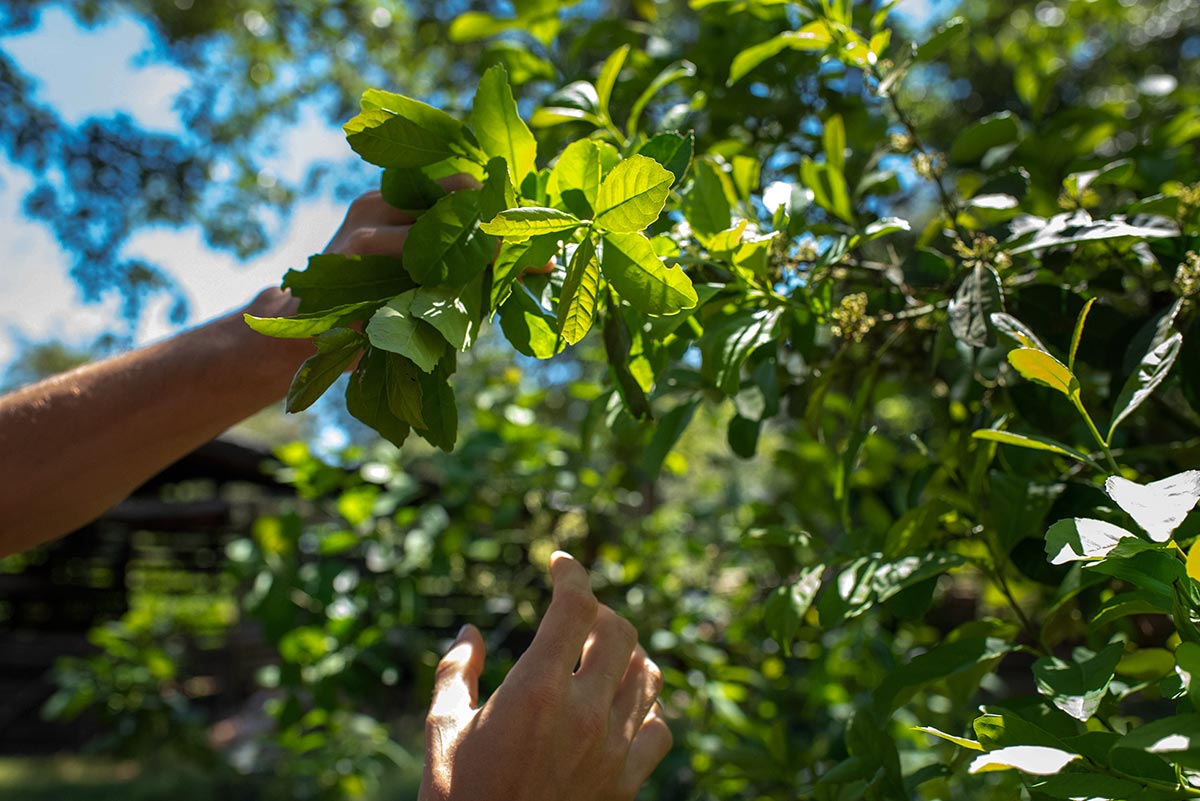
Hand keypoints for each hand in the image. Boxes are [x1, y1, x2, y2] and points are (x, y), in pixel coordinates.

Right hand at [420, 552, 672, 800]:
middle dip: (598, 613)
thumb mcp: (443, 732)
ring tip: (599, 656)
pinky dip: (647, 707)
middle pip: (620, 632)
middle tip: (575, 617)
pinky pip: (659, 727)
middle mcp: (585, 713)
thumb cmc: (459, 799)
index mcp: (536, 691)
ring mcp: (614, 748)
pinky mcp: (628, 782)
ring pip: (647, 674)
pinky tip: (623, 706)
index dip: (571, 573)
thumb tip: (472, 632)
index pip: (576, 606)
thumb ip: (456, 672)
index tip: (559, 563)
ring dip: (627, 655)